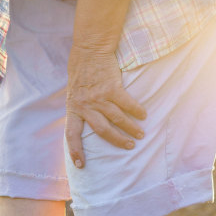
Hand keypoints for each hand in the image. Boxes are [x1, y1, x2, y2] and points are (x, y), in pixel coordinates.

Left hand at [65, 47, 146, 168]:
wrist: (89, 50)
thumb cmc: (81, 73)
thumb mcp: (74, 93)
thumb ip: (79, 109)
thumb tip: (85, 124)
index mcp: (73, 109)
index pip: (72, 135)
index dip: (75, 151)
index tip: (80, 165)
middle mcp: (85, 106)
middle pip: (102, 130)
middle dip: (117, 141)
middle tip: (128, 147)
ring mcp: (98, 97)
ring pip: (117, 118)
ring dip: (130, 128)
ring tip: (140, 134)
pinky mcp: (112, 87)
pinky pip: (126, 104)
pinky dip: (136, 110)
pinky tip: (143, 115)